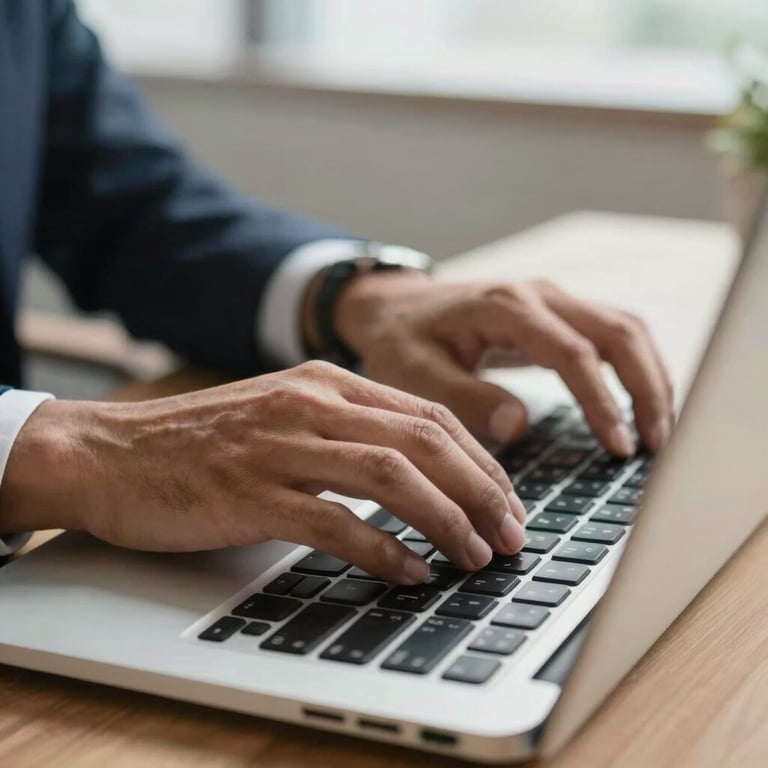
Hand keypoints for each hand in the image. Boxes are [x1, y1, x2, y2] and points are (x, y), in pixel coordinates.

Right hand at [0, 361, 526, 582]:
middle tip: (512, 534)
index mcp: (326, 383)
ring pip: (390, 476)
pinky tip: (409, 571)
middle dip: (480, 490)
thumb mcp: (285, 416)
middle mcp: (311, 404)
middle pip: (423, 441)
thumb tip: (416, 476)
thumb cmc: (202, 441)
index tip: (507, 500)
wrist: (111, 452)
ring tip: (476, 555)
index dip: (479, 461)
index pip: (428, 415)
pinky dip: (381, 549)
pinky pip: (334, 521)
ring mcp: (280, 446)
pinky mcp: (250, 492)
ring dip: (445, 519)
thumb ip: (345, 433)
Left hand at [335, 272, 673, 455]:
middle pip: (617, 331)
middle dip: (646, 388)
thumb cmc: (401, 340)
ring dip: (650, 377)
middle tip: (657, 444)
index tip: (618, 447)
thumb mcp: (414, 372)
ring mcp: (551, 300)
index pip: (571, 352)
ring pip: (624, 328)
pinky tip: (640, 404)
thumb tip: (518, 425)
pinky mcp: (555, 313)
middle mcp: (537, 295)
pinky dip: (635, 367)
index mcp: (503, 307)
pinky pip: (611, 333)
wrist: (393, 308)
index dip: (601, 401)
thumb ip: (463, 396)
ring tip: (658, 431)